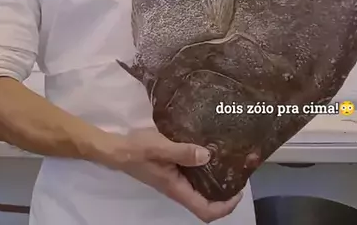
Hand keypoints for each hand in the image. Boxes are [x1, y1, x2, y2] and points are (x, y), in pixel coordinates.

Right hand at [99, 128, 242, 221]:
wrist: (117, 149)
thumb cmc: (137, 150)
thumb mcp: (160, 147)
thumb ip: (183, 151)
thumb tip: (208, 156)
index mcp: (176, 188)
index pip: (205, 210)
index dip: (225, 206)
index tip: (239, 191)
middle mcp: (178, 188)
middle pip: (206, 202)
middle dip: (226, 192)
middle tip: (239, 172)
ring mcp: (174, 180)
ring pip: (200, 189)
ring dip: (216, 180)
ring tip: (229, 161)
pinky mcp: (172, 170)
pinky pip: (193, 176)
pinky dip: (205, 169)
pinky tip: (210, 152)